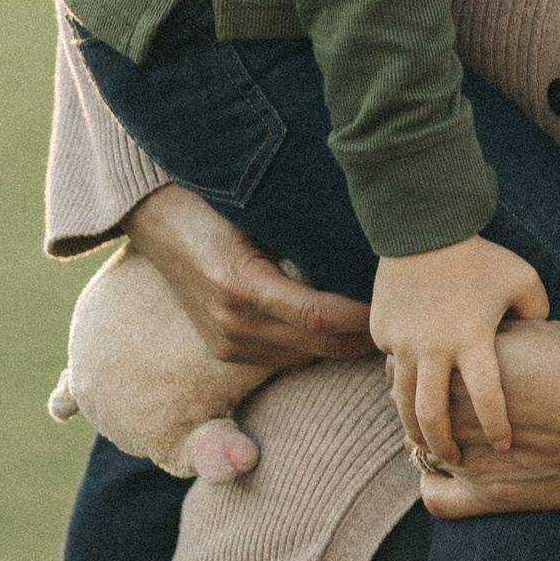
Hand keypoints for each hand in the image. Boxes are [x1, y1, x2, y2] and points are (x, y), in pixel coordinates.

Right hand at [121, 183, 377, 371]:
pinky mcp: (223, 350)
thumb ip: (305, 237)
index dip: (363, 315)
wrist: (155, 218)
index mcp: (241, 284)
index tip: (395, 301)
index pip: (320, 315)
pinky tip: (341, 329)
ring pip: (305, 357)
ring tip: (380, 323)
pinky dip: (315, 346)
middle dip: (365, 337)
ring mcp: (225, 341)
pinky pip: (283, 358)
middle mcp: (232, 322)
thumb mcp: (259, 212)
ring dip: (343, 345)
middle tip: (404, 320)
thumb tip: (365, 248)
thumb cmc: (214, 202)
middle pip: (319, 344)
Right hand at [370, 233, 550, 460]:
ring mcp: (402, 342)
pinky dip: (399, 383)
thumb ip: (537, 318)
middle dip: (443, 445)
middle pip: (433, 415)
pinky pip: (391, 365)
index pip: (487, 399)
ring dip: (413, 427)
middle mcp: (434, 348)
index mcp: (473, 340)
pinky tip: (408, 395)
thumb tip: (537, 347)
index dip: (496, 428)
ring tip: (423, 444)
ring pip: (402, 400)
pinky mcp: (381, 331)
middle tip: (453, 459)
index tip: (503, 446)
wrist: (423, 225)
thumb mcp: (522, 282)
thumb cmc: (481, 256)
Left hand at [413, 320, 559, 515]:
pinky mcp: (487, 494)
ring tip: (461, 432)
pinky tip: (454, 474)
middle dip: (423, 399)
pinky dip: (436, 485)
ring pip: (420, 448)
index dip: (427, 358)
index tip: (444, 360)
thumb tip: (487, 336)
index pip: (415, 358)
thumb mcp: (541, 332)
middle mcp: (454, 410)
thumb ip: (500, 340)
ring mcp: (467, 455)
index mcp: (463, 362)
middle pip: (408, 403)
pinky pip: (435, 497)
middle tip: (450, 397)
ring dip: (432, 439)